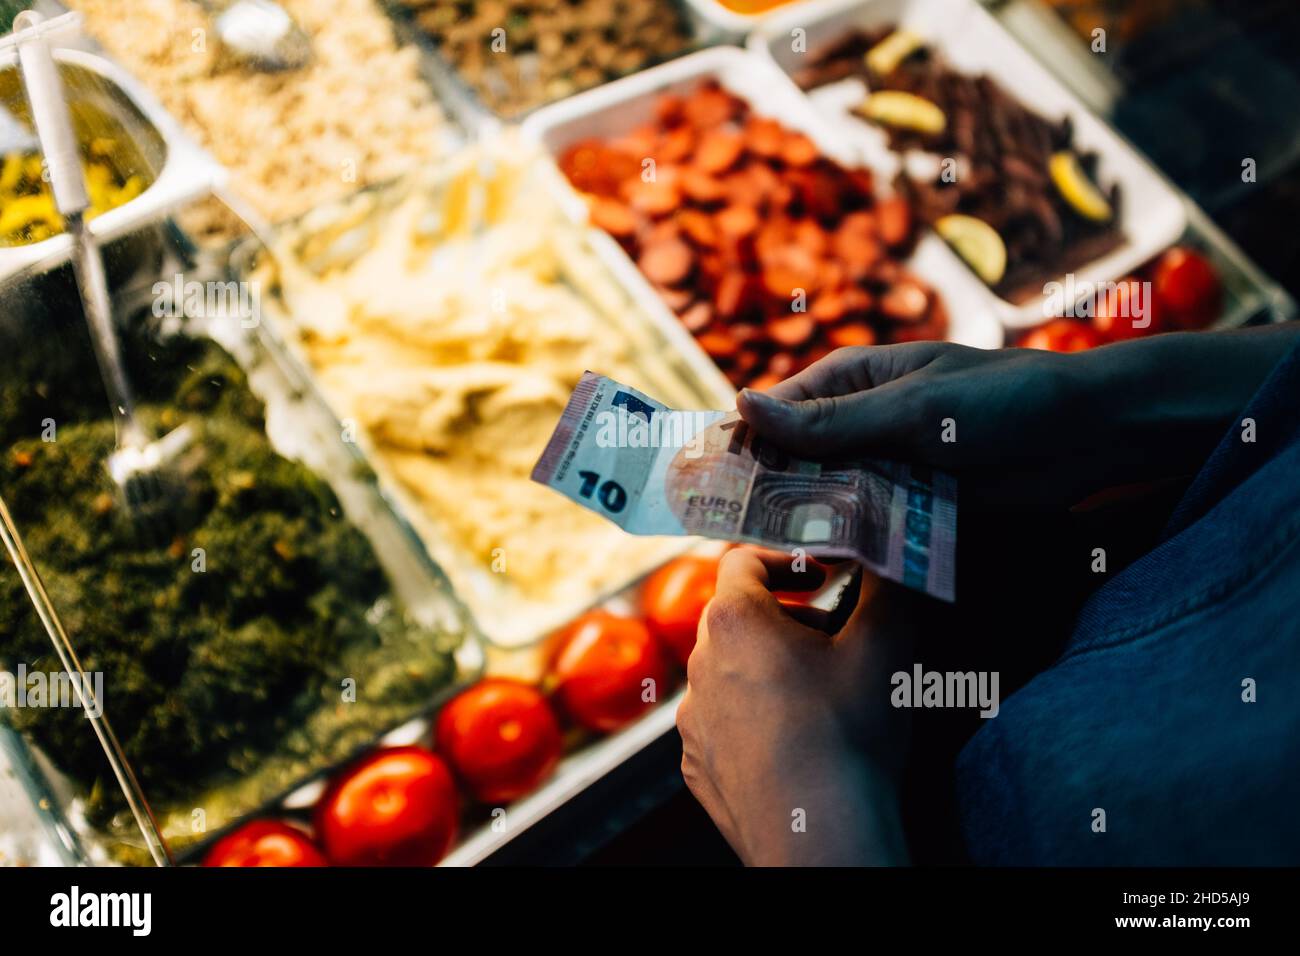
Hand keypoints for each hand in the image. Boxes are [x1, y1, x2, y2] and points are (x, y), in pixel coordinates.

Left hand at [677, 548, 913, 865]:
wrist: (820, 836)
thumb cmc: (847, 738)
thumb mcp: (884, 646)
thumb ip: (885, 589)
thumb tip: (887, 562)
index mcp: (735, 622)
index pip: (743, 561)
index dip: (786, 559)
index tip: (821, 576)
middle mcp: (700, 666)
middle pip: (735, 616)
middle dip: (785, 616)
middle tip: (833, 635)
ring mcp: (693, 721)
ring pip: (727, 672)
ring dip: (767, 668)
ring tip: (819, 693)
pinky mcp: (699, 766)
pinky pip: (722, 723)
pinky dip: (754, 719)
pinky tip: (796, 740)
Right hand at [737, 328, 1299, 509]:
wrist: (1088, 436)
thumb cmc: (1002, 400)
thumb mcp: (911, 409)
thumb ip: (832, 421)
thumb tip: (744, 405)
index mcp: (852, 381)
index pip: (777, 412)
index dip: (742, 446)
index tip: (707, 483)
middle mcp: (861, 422)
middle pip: (796, 460)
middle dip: (769, 491)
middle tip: (731, 530)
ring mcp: (887, 465)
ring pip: (828, 498)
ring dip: (808, 521)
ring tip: (774, 552)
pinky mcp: (914, 504)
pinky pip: (868, 525)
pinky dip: (850, 541)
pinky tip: (828, 564)